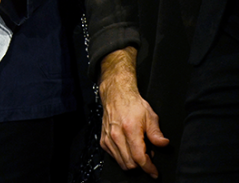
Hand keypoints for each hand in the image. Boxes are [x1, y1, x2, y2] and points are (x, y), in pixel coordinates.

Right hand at [98, 49, 167, 177]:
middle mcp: (117, 136)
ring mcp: (108, 139)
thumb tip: (164, 144)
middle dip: (142, 165)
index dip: (149, 168)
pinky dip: (123, 157)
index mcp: (130, 130)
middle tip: (148, 155)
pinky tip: (129, 148)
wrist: (116, 95)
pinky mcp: (103, 140)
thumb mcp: (150, 116)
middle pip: (130, 164)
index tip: (155, 172)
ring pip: (122, 163)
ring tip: (139, 151)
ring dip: (132, 162)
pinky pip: (114, 157)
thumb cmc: (133, 104)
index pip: (139, 158)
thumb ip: (156, 133)